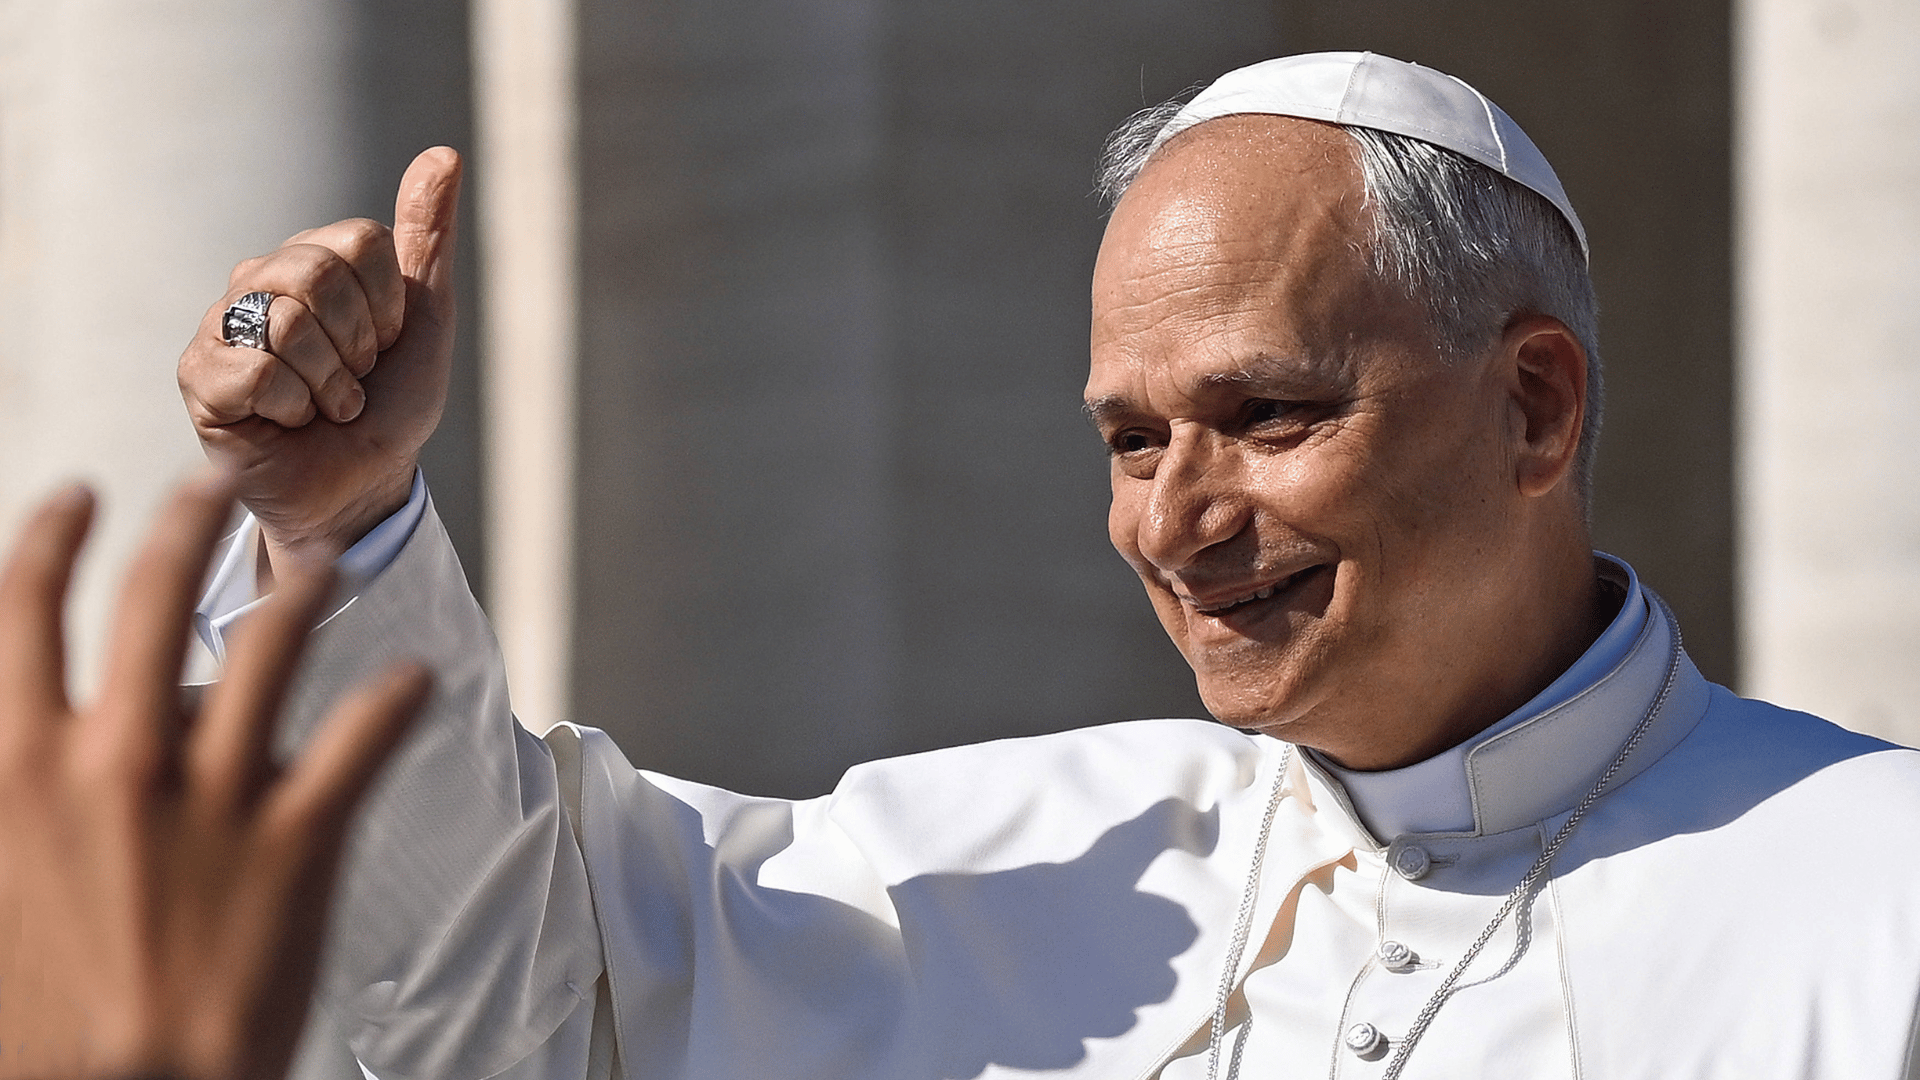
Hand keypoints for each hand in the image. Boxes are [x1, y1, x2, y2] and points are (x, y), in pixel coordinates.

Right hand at [0, 476, 429, 1079]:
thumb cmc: (40, 1023)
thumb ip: (20, 792)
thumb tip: (36, 743)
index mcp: (21, 765)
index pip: (28, 611)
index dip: (54, 538)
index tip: (82, 495)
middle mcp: (117, 760)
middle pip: (152, 595)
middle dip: (186, 519)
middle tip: (216, 480)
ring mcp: (215, 796)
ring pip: (269, 647)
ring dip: (299, 593)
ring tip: (321, 567)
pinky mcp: (299, 842)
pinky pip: (364, 742)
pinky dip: (397, 703)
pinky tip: (418, 678)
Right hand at [178, 148, 461, 570]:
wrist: (363, 485)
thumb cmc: (391, 405)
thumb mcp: (426, 319)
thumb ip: (428, 238)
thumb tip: (444, 154)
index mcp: (312, 259)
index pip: (359, 240)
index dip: (389, 305)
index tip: (385, 343)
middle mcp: (258, 280)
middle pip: (316, 272)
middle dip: (359, 342)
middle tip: (355, 378)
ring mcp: (222, 327)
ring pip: (287, 321)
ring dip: (331, 382)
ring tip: (326, 405)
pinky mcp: (199, 378)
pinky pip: (255, 369)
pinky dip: (295, 406)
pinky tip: (290, 421)